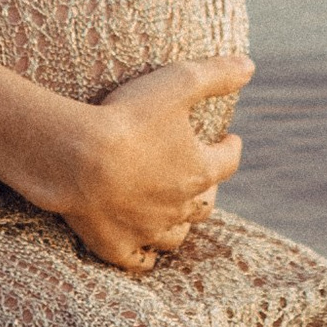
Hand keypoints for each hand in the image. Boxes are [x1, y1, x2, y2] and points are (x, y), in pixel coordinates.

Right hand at [28, 52, 249, 271]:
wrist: (76, 159)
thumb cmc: (128, 118)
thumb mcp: (178, 82)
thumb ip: (217, 74)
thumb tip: (250, 66)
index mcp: (199, 170)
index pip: (229, 160)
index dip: (231, 148)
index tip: (230, 139)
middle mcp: (180, 206)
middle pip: (205, 203)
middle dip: (207, 189)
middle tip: (203, 177)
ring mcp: (148, 230)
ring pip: (176, 235)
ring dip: (180, 223)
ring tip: (176, 211)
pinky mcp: (117, 246)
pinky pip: (140, 261)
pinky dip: (146, 255)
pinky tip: (145, 250)